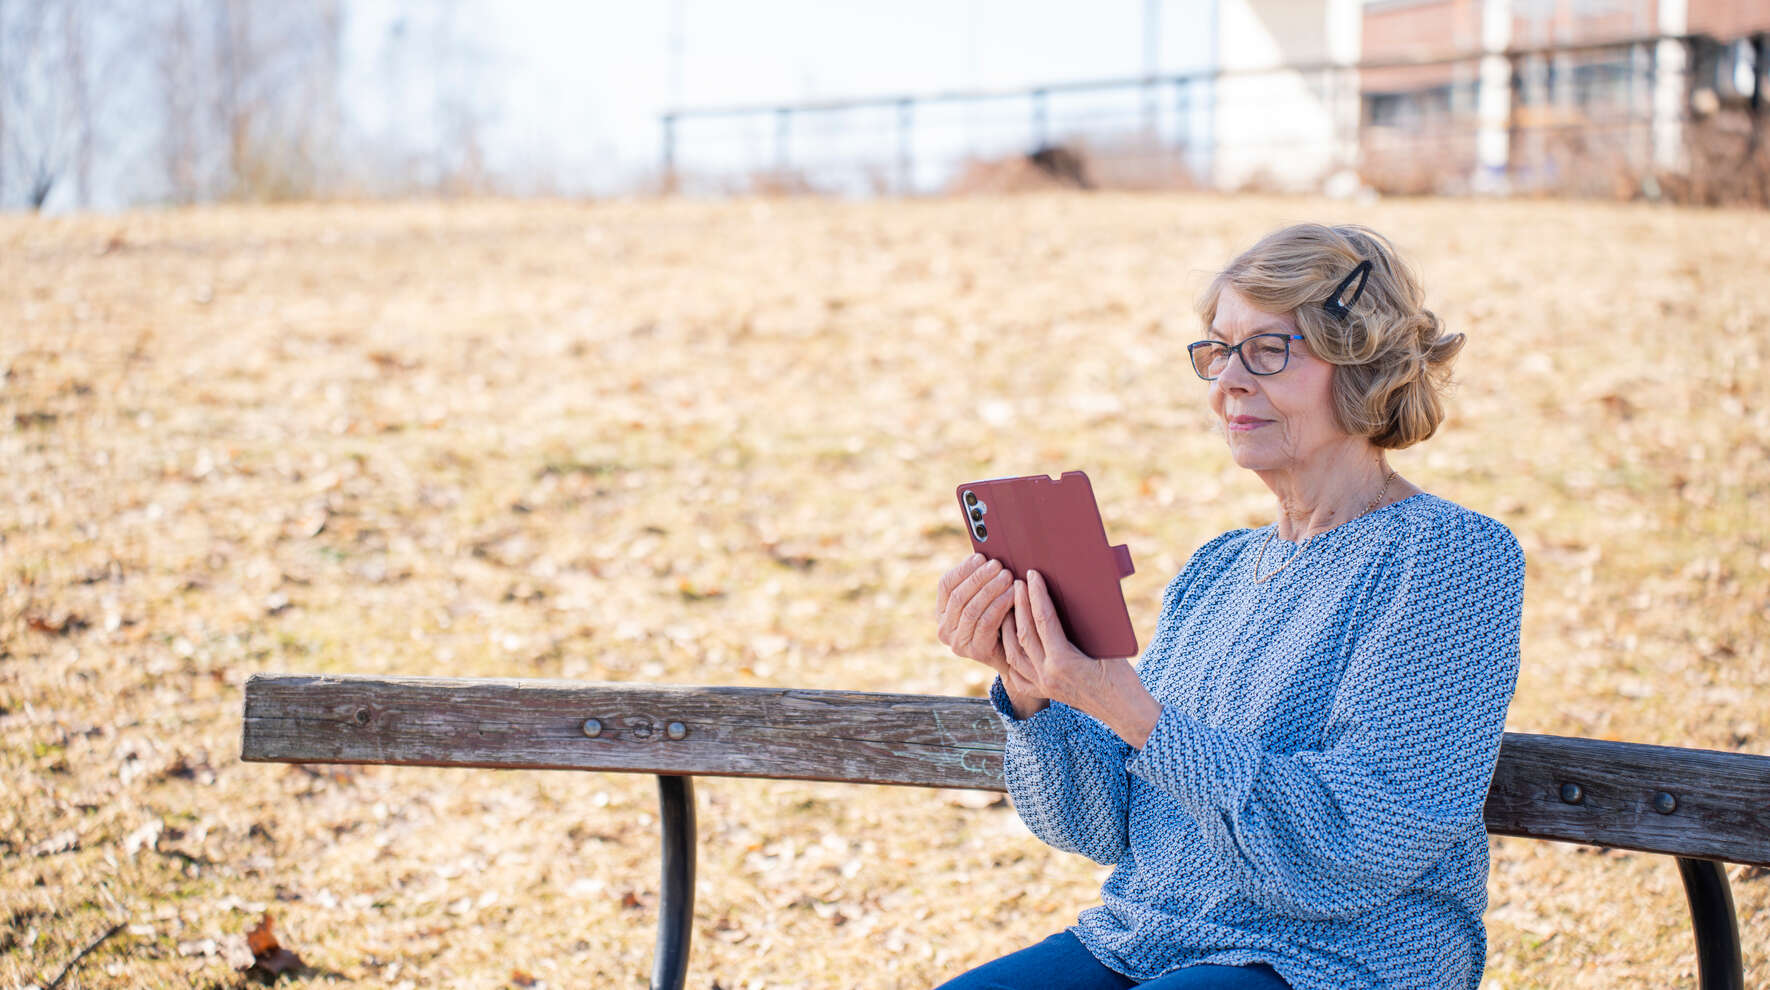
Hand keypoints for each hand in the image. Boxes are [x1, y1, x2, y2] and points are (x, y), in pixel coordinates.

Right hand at [935, 555, 1044, 711]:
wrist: (1015, 659)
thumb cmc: (1001, 622)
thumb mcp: (984, 602)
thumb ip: (979, 585)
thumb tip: (986, 555)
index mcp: (942, 613)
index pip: (946, 585)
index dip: (963, 569)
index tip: (981, 556)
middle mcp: (944, 630)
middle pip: (958, 596)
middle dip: (979, 577)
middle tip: (998, 565)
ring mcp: (958, 643)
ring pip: (972, 609)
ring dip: (991, 589)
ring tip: (1008, 576)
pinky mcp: (976, 651)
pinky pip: (987, 622)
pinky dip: (1000, 604)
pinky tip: (1013, 594)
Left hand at [1003, 570, 1160, 746]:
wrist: (1125, 711)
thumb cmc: (1122, 677)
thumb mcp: (1108, 648)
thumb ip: (1087, 626)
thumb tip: (1074, 595)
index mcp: (1063, 662)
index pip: (1043, 620)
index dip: (1037, 595)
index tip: (1032, 575)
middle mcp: (1047, 675)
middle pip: (1024, 633)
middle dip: (1020, 604)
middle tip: (1018, 582)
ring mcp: (1042, 686)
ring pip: (1013, 653)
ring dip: (1009, 627)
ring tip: (1009, 606)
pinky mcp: (1042, 692)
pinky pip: (1015, 674)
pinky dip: (1010, 654)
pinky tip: (1009, 640)